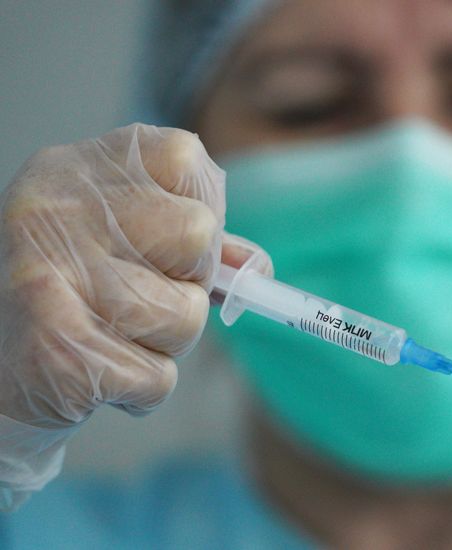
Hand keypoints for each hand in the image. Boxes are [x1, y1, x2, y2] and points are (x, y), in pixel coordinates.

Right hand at [0, 124, 258, 508]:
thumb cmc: (72, 294)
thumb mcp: (124, 241)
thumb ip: (195, 242)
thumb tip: (256, 269)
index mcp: (80, 169)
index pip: (187, 156)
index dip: (204, 205)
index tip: (177, 243)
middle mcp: (59, 207)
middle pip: (199, 233)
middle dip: (191, 281)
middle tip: (145, 296)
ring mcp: (51, 273)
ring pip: (188, 315)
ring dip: (168, 342)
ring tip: (114, 337)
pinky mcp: (56, 347)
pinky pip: (158, 377)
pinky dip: (142, 389)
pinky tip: (98, 373)